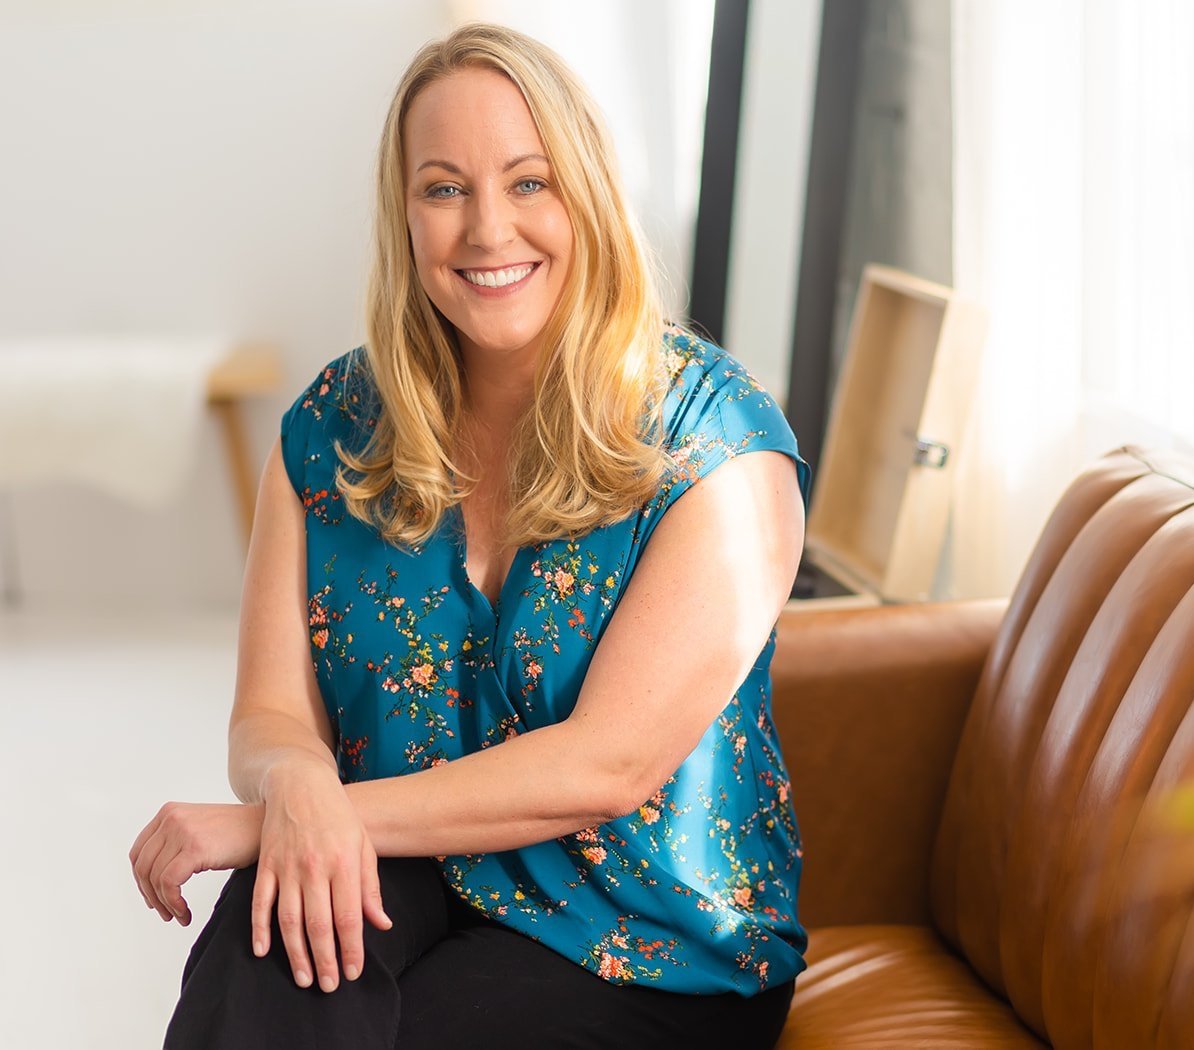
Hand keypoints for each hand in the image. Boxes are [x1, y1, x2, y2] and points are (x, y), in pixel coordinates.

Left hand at [129, 801, 263, 925]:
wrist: (265, 827)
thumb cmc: (238, 833)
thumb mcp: (198, 830)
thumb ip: (174, 843)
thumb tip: (153, 879)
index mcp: (169, 812)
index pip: (138, 853)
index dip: (142, 881)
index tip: (153, 898)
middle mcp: (171, 818)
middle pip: (142, 867)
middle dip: (151, 896)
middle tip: (166, 912)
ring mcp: (182, 831)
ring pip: (155, 878)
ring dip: (165, 904)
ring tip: (179, 914)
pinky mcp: (195, 847)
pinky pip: (170, 884)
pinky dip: (174, 903)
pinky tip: (186, 912)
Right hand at [253, 758, 391, 992]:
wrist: (301, 784)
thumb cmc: (338, 815)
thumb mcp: (363, 845)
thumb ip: (370, 887)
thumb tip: (381, 924)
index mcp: (344, 862)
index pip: (348, 916)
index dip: (351, 948)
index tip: (352, 972)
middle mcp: (315, 867)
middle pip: (319, 924)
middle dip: (325, 959)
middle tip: (328, 986)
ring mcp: (287, 867)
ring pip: (289, 920)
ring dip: (296, 953)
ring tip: (304, 977)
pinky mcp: (265, 865)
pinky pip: (260, 902)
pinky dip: (259, 929)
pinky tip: (264, 951)